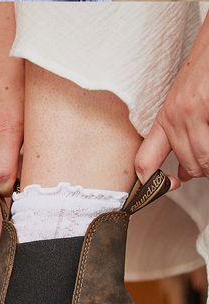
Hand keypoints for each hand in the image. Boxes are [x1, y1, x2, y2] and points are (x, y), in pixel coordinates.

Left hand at [134, 18, 208, 188]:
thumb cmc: (203, 73)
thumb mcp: (180, 104)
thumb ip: (177, 137)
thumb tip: (183, 174)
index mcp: (164, 120)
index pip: (144, 163)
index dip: (151, 185)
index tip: (168, 188)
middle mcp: (175, 119)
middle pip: (189, 166)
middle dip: (203, 171)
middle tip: (208, 166)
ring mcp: (193, 114)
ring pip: (204, 160)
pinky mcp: (208, 108)